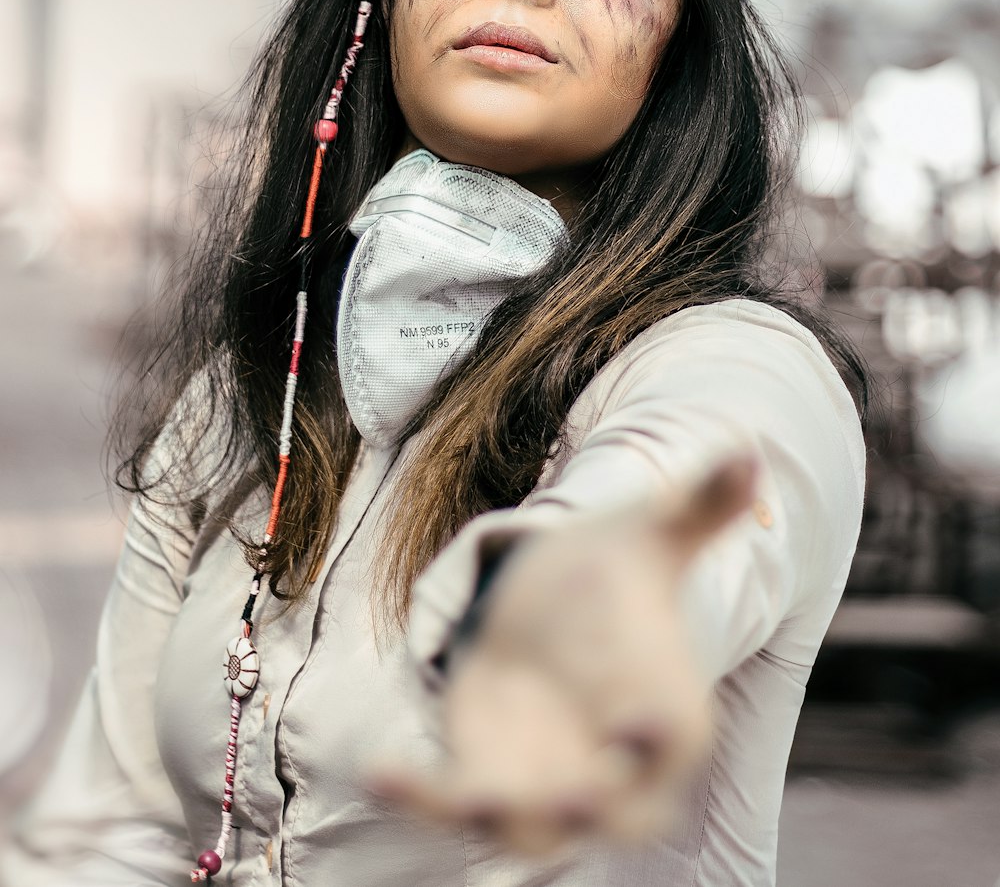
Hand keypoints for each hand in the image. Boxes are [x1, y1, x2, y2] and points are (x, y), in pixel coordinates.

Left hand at [371, 449, 756, 856]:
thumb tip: (745, 448)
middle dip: (596, 814)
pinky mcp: (485, 774)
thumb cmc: (616, 574)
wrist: (560, 606)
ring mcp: (548, 778)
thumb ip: (698, 502)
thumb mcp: (651, 529)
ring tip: (467, 795)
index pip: (672, 736)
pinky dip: (420, 796)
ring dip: (504, 822)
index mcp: (665, 705)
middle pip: (616, 813)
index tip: (637, 730)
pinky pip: (453, 799)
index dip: (658, 739)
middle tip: (574, 800)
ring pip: (532, 828)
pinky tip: (380, 767)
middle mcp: (612, 760)